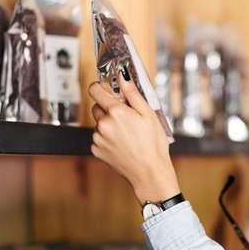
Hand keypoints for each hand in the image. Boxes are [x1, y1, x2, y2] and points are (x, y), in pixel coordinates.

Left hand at [88, 78, 179, 203]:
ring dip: (109, 125)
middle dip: (108, 108)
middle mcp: (103, 124)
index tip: (104, 88)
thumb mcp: (148, 114)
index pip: (95, 90)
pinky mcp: (96, 150)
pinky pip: (98, 138)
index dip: (99, 86)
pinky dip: (107, 138)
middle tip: (125, 116)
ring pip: (99, 124)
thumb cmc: (153, 144)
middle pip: (97, 107)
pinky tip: (122, 143)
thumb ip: (133, 94)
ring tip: (127, 134)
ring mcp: (98, 138)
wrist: (149, 172)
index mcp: (116, 112)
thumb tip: (124, 77)